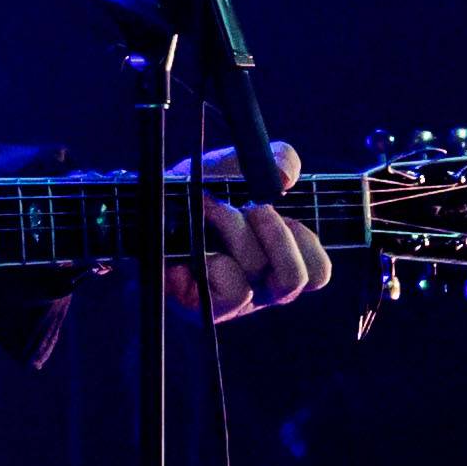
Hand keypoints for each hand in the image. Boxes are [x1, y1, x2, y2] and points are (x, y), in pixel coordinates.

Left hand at [168, 139, 329, 324]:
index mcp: (277, 260)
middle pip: (295, 280)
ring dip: (237, 232)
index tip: (280, 210)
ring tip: (212, 209)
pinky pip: (232, 290)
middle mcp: (261, 287)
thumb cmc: (200, 190)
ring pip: (259, 278)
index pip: (318, 274)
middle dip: (276, 233)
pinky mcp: (205, 307)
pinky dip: (216, 260)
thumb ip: (278, 159)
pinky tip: (197, 246)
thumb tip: (287, 177)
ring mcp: (233, 301)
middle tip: (250, 206)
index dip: (306, 242)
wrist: (148, 204)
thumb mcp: (240, 165)